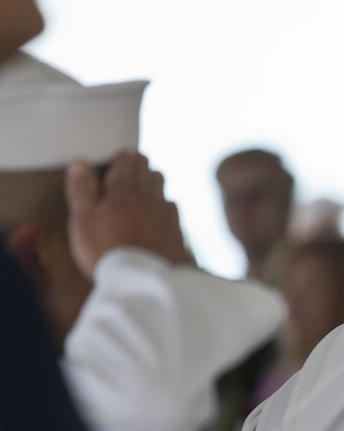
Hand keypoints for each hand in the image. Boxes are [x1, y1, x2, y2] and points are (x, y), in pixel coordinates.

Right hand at [65, 151, 188, 275]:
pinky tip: (166, 206)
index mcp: (121, 192)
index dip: (123, 157)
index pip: (124, 165)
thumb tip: (80, 162)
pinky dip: (167, 202)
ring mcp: (165, 213)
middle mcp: (147, 197)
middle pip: (146, 172)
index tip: (123, 152)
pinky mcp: (177, 230)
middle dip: (140, 164)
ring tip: (151, 176)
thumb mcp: (84, 220)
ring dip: (155, 179)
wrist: (147, 279)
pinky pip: (173, 208)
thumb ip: (82, 190)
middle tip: (138, 159)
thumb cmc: (107, 249)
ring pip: (162, 186)